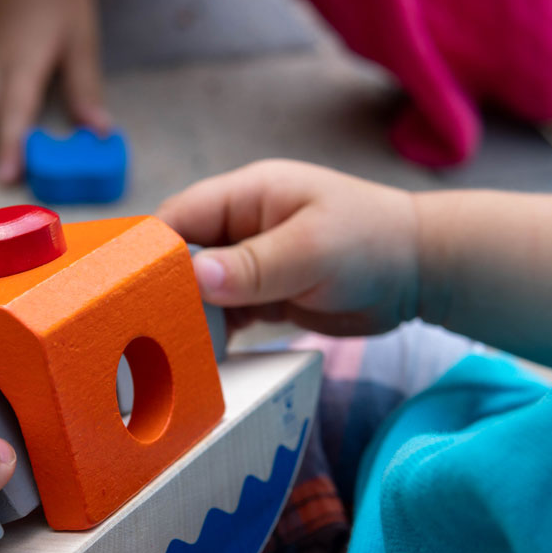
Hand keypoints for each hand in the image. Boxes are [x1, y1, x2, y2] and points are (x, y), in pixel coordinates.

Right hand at [158, 160, 419, 336]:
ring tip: (168, 351)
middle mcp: (243, 225)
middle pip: (185, 256)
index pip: (181, 218)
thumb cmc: (371, 243)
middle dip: (166, 290)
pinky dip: (215, 332)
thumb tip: (196, 278)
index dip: (153, 252)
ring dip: (190, 316)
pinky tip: (202, 357)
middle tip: (144, 331)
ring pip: (203, 289)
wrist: (420, 272)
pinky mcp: (266, 294)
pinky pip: (227, 312)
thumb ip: (253, 265)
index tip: (131, 291)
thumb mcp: (311, 251)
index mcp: (247, 195)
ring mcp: (253, 261)